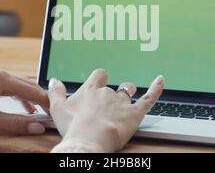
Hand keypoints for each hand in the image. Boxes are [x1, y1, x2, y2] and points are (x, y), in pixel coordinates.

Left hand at [0, 67, 49, 134]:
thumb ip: (15, 123)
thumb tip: (36, 128)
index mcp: (2, 79)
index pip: (32, 91)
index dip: (46, 102)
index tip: (57, 112)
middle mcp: (0, 73)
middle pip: (28, 86)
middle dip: (42, 99)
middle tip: (53, 112)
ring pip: (20, 85)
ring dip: (31, 98)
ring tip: (43, 111)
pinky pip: (11, 86)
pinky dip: (20, 97)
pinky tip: (25, 107)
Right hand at [48, 69, 163, 151]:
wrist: (89, 140)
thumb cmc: (73, 127)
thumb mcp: (58, 109)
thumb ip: (56, 92)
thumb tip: (54, 80)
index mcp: (91, 89)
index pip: (99, 75)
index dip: (100, 78)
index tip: (98, 83)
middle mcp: (108, 92)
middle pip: (114, 85)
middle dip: (113, 92)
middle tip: (108, 104)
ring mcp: (122, 102)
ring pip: (128, 90)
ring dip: (128, 91)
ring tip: (128, 95)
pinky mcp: (135, 113)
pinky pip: (149, 98)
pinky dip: (156, 88)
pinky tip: (161, 80)